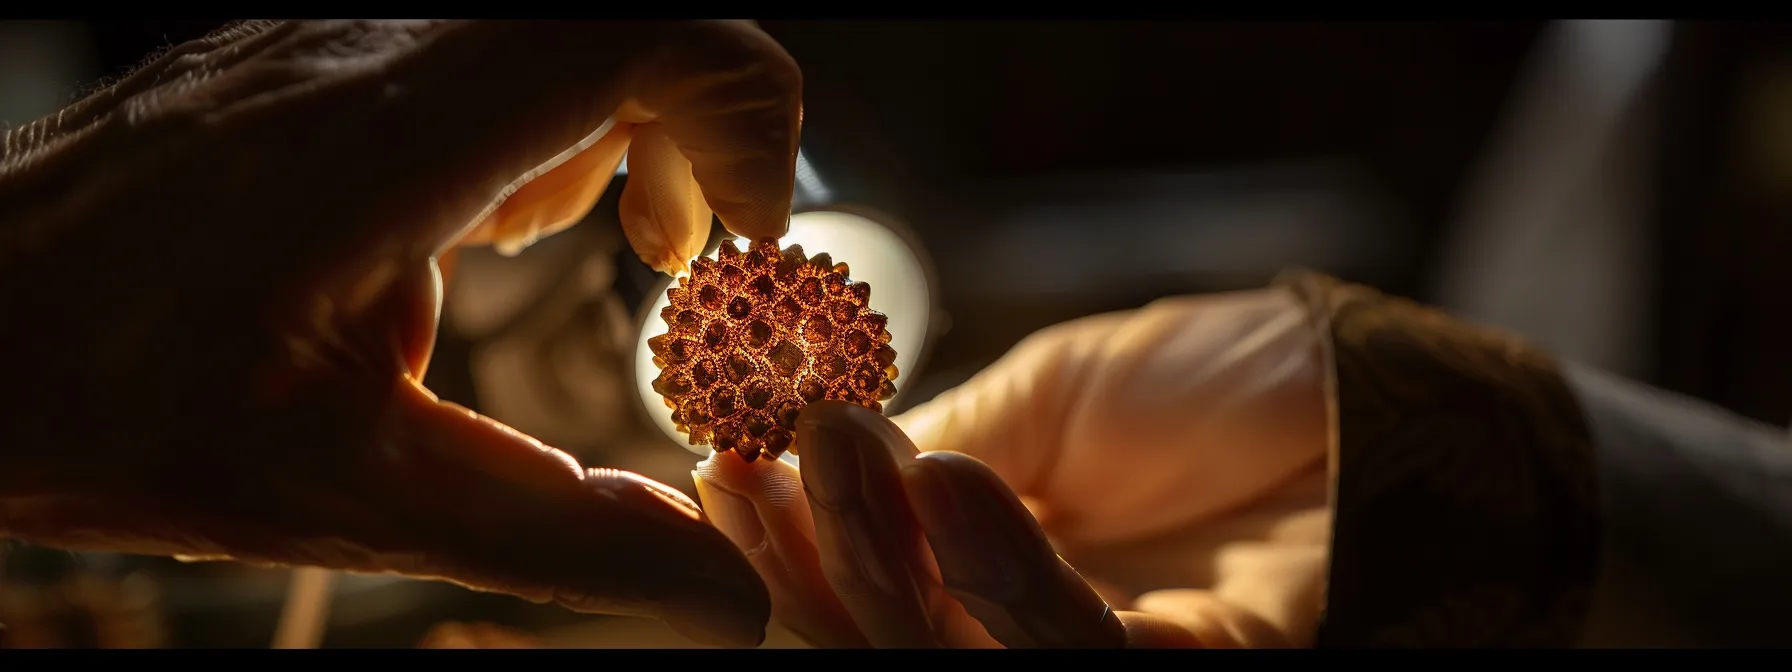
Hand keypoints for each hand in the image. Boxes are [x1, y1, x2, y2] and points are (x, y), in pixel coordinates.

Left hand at [0, 20, 800, 646]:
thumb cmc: (104, 410)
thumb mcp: (348, 497)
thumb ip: (557, 537)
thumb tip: (728, 596)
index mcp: (391, 142)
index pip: (648, 31)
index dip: (745, 120)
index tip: (730, 249)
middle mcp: (367, 47)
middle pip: (628, 8)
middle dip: (700, 121)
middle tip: (677, 252)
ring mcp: (330, 29)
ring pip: (559, 13)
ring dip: (620, 112)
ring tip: (580, 239)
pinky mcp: (305, 43)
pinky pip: (482, 30)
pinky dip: (540, 107)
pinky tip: (478, 220)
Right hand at [694, 289, 1333, 646]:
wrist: (1364, 387)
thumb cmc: (1211, 389)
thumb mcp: (1047, 398)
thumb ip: (936, 449)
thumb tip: (812, 462)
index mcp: (994, 575)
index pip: (870, 592)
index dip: (786, 546)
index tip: (719, 465)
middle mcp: (1035, 639)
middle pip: (889, 647)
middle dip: (812, 560)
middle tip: (766, 458)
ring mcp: (1106, 667)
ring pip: (952, 662)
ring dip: (878, 559)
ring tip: (843, 447)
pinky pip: (1068, 651)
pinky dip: (997, 570)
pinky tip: (950, 481)